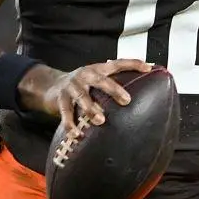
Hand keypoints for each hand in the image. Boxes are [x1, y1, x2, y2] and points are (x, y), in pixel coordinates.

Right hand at [26, 59, 154, 136]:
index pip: (117, 63)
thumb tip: (139, 94)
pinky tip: (76, 134)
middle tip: (126, 101)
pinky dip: (70, 124)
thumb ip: (113, 83)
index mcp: (97, 69)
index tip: (149, 68)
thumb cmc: (81, 86)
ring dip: (91, 109)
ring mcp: (72, 87)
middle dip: (113, 89)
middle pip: (100, 80)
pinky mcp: (60, 100)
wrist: (50, 86)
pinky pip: (66, 113)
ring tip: (100, 120)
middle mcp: (85, 75)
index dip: (133, 64)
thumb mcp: (96, 80)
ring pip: (82, 97)